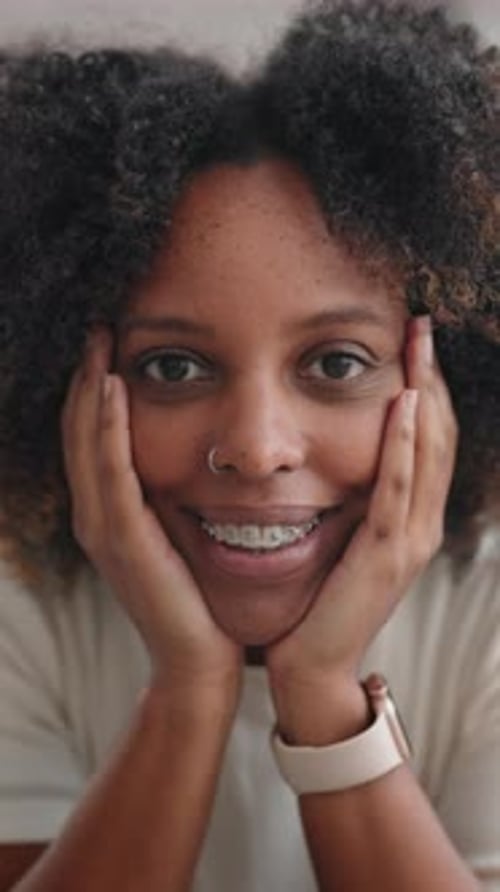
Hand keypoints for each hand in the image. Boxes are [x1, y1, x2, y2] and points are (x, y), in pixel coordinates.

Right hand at [62, 329, 241, 701]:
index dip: (94, 388)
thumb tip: (196, 452)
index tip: (109, 341)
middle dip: (85, 376)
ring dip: (89, 388)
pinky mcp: (123, 540)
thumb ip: (172, 495)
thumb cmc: (199, 597)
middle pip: (79, 431)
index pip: (92, 437)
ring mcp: (104, 528)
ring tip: (98, 340)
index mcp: (109, 513)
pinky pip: (110, 471)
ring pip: (86, 443)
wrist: (201, 659)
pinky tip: (112, 387)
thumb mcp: (180, 533)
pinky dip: (106, 428)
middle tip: (97, 325)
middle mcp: (96, 516)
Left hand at [266, 317, 457, 735]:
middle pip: (438, 437)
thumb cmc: (319, 601)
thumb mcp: (341, 540)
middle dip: (430, 378)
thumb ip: (350, 501)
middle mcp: (420, 526)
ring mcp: (409, 542)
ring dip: (424, 396)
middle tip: (420, 327)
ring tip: (417, 347)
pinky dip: (404, 446)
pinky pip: (399, 490)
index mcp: (410, 520)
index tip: (412, 343)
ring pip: (428, 455)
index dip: (425, 389)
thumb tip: (331, 454)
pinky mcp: (385, 556)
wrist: (311, 664)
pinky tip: (402, 405)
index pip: (428, 441)